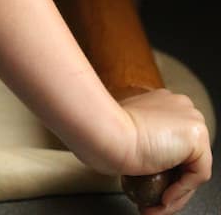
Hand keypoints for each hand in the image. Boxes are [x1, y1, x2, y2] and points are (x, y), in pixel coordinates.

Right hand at [119, 89, 211, 213]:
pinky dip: (181, 191)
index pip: (172, 143)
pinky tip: (163, 198)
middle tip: (152, 202)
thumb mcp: (125, 133)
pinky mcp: (197, 134)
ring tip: (154, 207)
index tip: (146, 184)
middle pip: (185, 156)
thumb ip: (141, 139)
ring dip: (174, 194)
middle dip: (169, 184)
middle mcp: (179, 106)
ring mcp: (190, 117)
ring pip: (192, 168)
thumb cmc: (107, 133)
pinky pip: (198, 174)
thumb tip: (145, 160)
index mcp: (161, 102)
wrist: (107, 132)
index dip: (162, 170)